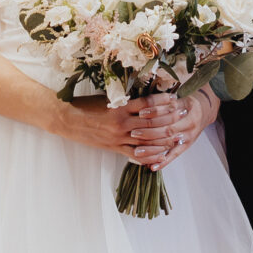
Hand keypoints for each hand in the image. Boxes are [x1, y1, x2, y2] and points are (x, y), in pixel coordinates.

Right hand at [58, 85, 217, 167]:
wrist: (67, 120)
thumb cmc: (86, 105)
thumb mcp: (107, 98)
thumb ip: (125, 101)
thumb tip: (145, 99)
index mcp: (120, 107)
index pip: (148, 104)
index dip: (164, 101)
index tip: (176, 98)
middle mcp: (122, 123)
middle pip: (152, 122)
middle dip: (170, 118)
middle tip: (185, 113)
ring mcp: (118, 137)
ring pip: (147, 139)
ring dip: (164, 137)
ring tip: (179, 134)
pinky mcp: (114, 148)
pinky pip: (135, 154)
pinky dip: (149, 155)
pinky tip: (161, 155)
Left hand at [124, 84, 219, 169]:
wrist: (204, 111)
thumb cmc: (186, 102)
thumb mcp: (179, 97)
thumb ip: (164, 100)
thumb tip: (142, 103)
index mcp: (187, 108)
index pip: (168, 112)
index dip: (154, 113)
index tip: (140, 113)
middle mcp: (189, 124)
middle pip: (167, 129)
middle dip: (149, 132)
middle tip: (133, 133)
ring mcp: (189, 136)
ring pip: (169, 144)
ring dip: (152, 149)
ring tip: (137, 152)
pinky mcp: (187, 145)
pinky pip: (175, 155)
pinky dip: (163, 162)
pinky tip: (152, 167)